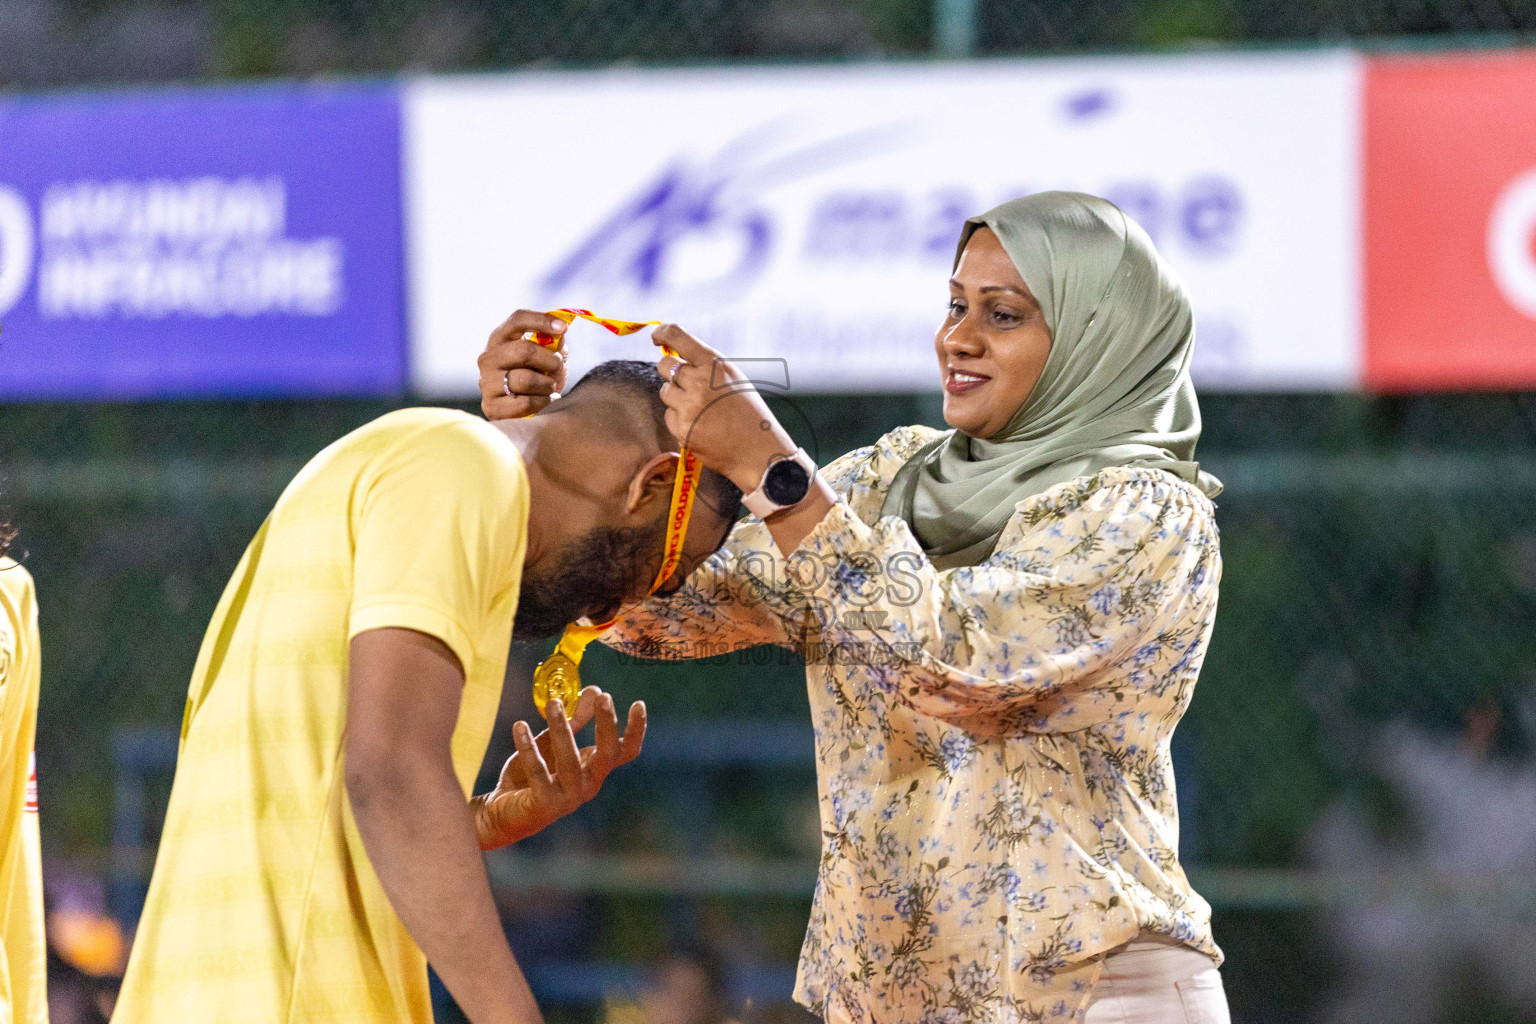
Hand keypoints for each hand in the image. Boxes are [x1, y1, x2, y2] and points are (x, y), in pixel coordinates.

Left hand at [471, 686, 645, 849]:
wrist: (501, 813)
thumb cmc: (531, 776)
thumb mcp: (554, 741)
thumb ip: (575, 719)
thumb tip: (594, 689)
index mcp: (594, 769)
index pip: (624, 752)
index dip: (636, 730)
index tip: (638, 704)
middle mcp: (587, 785)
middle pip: (607, 755)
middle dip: (606, 725)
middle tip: (603, 696)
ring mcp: (568, 798)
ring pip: (569, 760)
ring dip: (562, 728)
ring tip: (553, 703)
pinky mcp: (544, 805)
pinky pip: (537, 772)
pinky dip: (528, 747)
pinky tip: (519, 726)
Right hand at [478, 309, 570, 419]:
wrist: (529, 409)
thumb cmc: (539, 375)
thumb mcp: (547, 354)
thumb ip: (553, 340)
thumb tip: (560, 329)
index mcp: (500, 338)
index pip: (517, 320)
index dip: (541, 321)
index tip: (563, 327)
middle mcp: (488, 358)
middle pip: (524, 351)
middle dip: (550, 360)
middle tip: (558, 366)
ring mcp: (486, 383)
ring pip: (525, 379)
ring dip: (547, 384)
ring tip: (550, 387)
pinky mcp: (491, 407)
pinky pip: (525, 403)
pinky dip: (543, 402)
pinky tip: (545, 401)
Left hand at [652, 323, 799, 492]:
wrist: (758, 451)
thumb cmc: (748, 413)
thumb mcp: (733, 379)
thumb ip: (705, 366)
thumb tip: (673, 356)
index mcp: (714, 363)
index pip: (676, 335)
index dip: (661, 334)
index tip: (657, 337)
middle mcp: (699, 381)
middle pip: (664, 366)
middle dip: (670, 372)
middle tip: (686, 384)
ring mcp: (689, 406)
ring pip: (665, 392)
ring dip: (676, 398)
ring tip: (701, 408)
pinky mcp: (682, 429)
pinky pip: (669, 416)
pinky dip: (680, 420)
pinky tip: (701, 425)